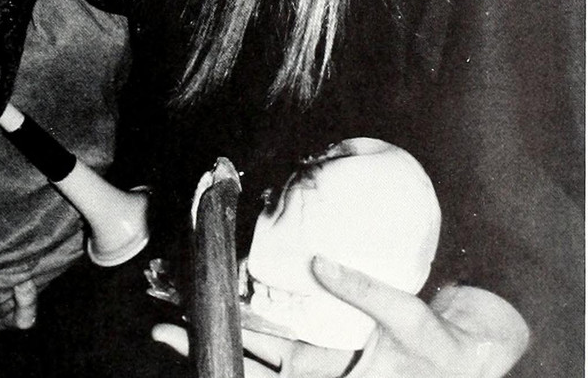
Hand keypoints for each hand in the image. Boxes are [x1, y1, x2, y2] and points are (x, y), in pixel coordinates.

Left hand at [152, 256, 529, 376]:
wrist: (463, 358)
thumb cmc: (437, 349)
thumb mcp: (405, 317)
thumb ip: (363, 289)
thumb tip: (320, 260)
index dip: (221, 362)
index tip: (182, 338)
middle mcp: (315, 377)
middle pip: (249, 368)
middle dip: (206, 349)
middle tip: (163, 325)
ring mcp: (315, 364)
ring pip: (259, 354)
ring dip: (223, 335)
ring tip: (182, 314)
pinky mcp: (322, 349)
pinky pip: (280, 340)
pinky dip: (254, 322)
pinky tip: (232, 301)